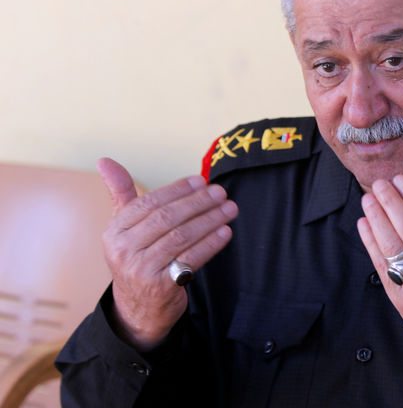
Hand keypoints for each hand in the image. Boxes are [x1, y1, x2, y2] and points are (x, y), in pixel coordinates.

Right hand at [98, 158, 236, 350]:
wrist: (138, 311)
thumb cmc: (137, 259)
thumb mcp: (124, 229)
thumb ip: (121, 194)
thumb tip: (104, 160)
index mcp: (115, 231)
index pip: (148, 203)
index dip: (177, 190)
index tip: (201, 181)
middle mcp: (123, 250)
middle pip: (166, 218)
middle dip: (197, 203)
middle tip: (221, 193)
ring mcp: (141, 270)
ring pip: (181, 237)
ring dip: (209, 220)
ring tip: (229, 209)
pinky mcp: (161, 287)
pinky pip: (191, 260)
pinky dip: (210, 244)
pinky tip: (225, 232)